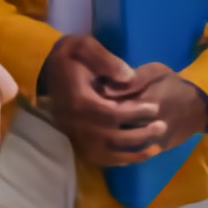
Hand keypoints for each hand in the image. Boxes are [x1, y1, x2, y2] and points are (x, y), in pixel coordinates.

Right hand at [40, 35, 207, 166]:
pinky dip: (114, 160)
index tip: (155, 108)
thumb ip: (107, 61)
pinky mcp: (73, 137)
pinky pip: (95, 156)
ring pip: (104, 152)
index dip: (135, 112)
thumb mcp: (85, 47)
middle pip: (110, 136)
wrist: (45, 67)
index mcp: (78, 100)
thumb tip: (129, 78)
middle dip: (139, 134)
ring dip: (130, 154)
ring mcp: (72, 132)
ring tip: (154, 150)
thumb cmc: (69, 55)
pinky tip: (132, 158)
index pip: (111, 113)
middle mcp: (74, 122)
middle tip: (162, 127)